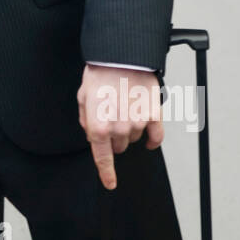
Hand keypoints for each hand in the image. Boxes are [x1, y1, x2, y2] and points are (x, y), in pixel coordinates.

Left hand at [76, 65, 162, 189]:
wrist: (120, 56)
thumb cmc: (100, 74)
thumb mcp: (83, 98)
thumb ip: (86, 120)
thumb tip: (92, 134)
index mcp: (98, 126)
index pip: (102, 158)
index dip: (106, 173)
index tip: (110, 183)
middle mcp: (119, 128)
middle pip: (118, 147)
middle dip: (113, 137)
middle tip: (111, 116)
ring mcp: (138, 123)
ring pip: (135, 139)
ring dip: (130, 130)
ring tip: (125, 108)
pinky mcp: (154, 115)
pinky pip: (156, 137)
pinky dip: (153, 140)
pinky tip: (150, 139)